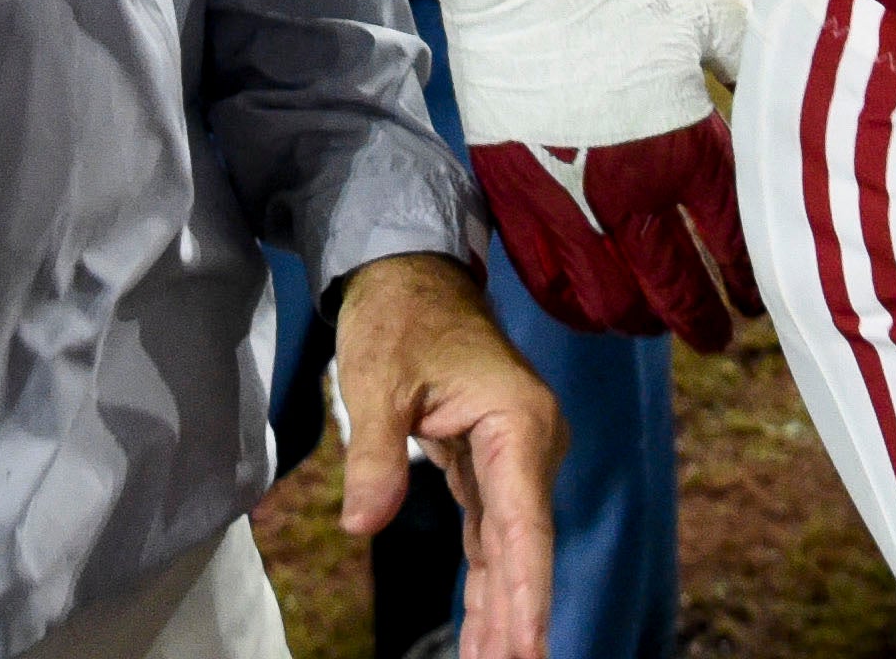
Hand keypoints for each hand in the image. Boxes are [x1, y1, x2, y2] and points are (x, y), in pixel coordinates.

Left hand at [331, 253, 563, 658]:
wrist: (411, 273)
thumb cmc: (399, 318)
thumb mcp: (376, 380)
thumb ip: (375, 454)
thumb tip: (364, 524)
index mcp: (517, 422)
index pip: (524, 526)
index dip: (527, 594)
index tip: (528, 648)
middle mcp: (531, 444)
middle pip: (525, 549)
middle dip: (517, 619)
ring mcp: (516, 458)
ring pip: (512, 551)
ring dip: (503, 612)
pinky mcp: (493, 467)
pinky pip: (495, 538)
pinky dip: (489, 585)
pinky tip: (484, 634)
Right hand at [399, 0, 760, 346]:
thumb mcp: (716, 10)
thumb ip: (754, 63)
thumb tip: (787, 91)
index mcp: (682, 144)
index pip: (733, 244)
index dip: (752, 282)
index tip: (762, 296)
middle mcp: (623, 187)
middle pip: (675, 291)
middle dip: (704, 322)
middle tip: (719, 335)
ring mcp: (561, 197)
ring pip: (608, 304)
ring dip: (640, 324)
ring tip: (658, 323)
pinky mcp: (510, 191)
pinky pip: (545, 282)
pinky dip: (574, 309)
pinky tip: (594, 308)